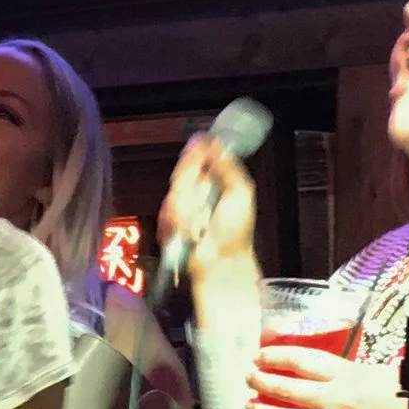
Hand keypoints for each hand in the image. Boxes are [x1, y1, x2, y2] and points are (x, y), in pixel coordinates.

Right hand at [158, 130, 259, 301]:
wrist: (221, 263)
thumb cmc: (235, 234)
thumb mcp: (242, 192)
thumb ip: (229, 167)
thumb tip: (217, 145)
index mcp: (213, 180)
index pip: (196, 156)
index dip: (194, 155)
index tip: (198, 157)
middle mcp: (195, 191)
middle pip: (181, 173)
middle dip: (192, 187)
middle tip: (203, 203)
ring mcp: (180, 207)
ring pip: (173, 195)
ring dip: (189, 211)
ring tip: (201, 225)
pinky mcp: (168, 224)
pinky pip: (166, 215)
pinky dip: (180, 225)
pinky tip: (191, 233)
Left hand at [247, 344, 408, 408]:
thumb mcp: (382, 374)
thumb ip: (352, 372)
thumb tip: (327, 370)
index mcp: (349, 373)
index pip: (303, 360)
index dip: (277, 356)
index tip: (261, 354)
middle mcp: (336, 397)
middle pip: (287, 387)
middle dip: (263, 380)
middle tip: (249, 375)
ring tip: (250, 403)